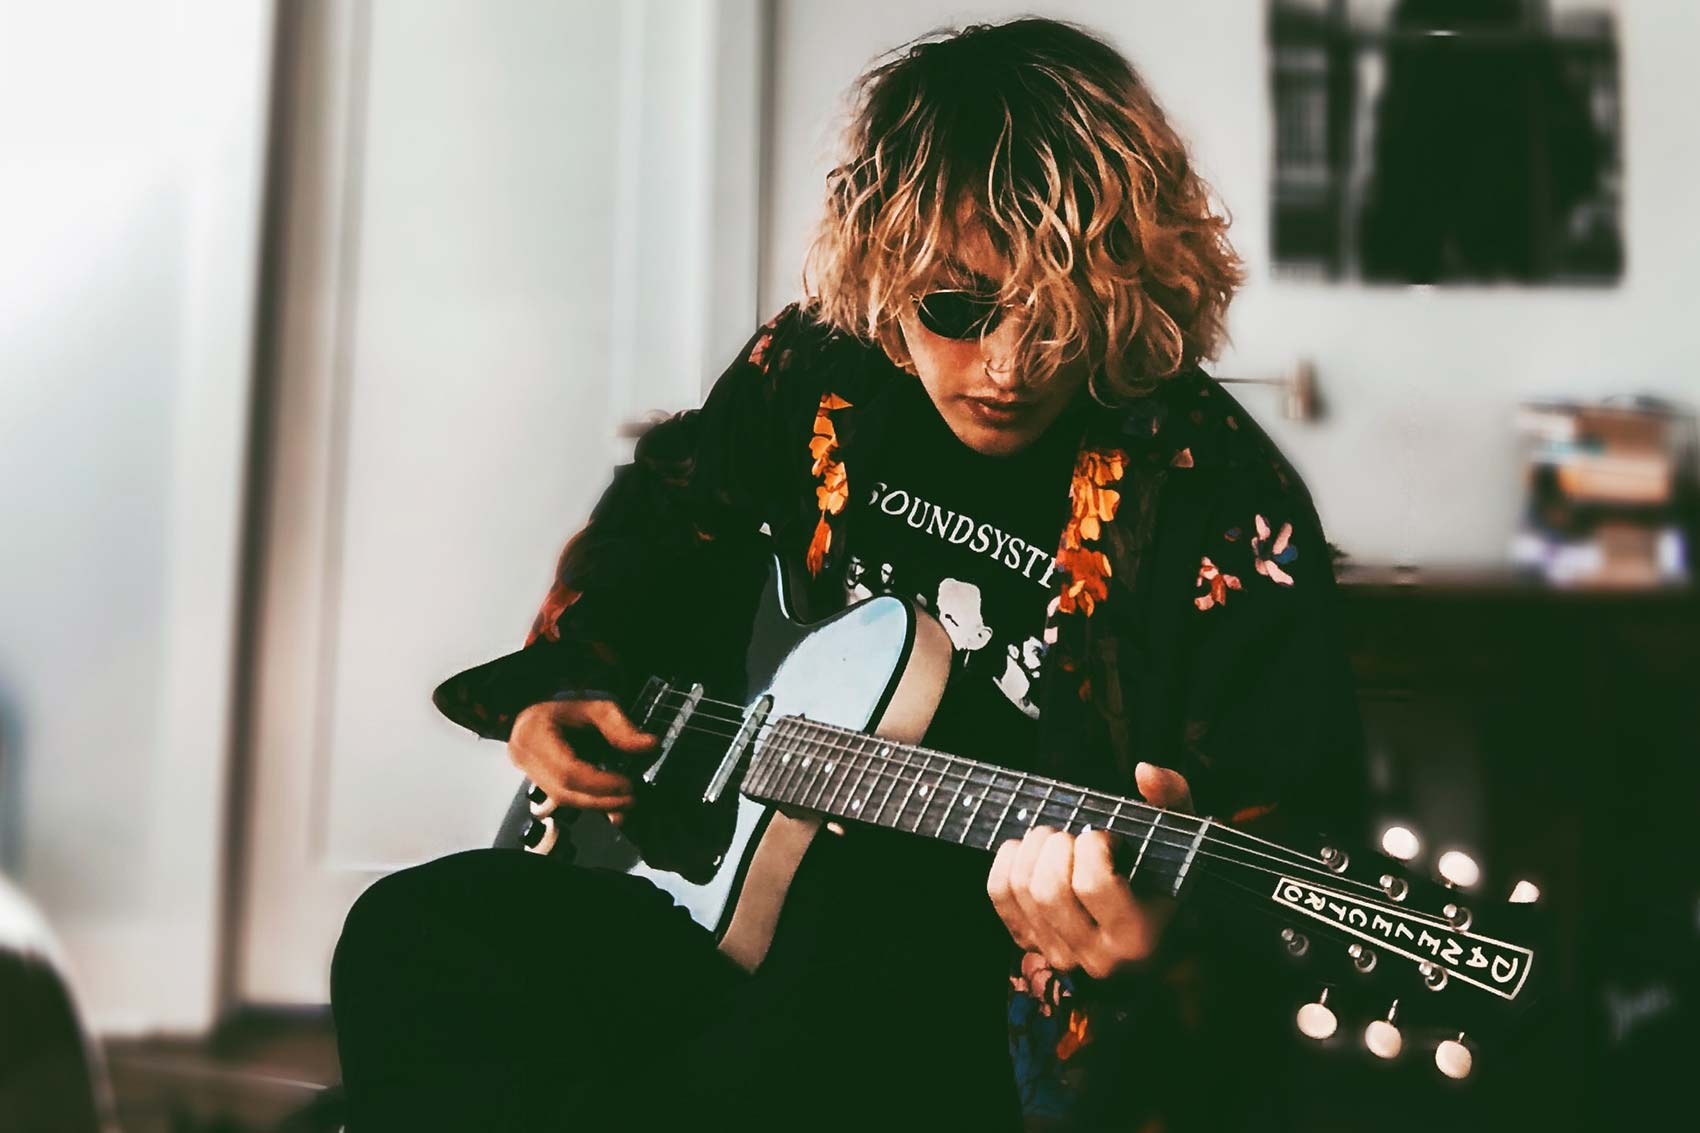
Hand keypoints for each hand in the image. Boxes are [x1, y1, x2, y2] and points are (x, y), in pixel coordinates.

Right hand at [508, 699, 655, 825]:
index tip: (627, 785)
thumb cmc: (567, 697)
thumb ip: (622, 727)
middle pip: (563, 791)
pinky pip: (561, 795)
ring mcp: (526, 768)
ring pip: (561, 798)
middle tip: (630, 800)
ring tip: (624, 802)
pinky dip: (586, 800)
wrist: (542, 696)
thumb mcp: (597, 705)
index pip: (568, 770)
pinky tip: (608, 801)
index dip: (600, 783)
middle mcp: (524, 755)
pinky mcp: (534, 776)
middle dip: (600, 800)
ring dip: (595, 804)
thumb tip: (650, 745)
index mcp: (535, 733)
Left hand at [988, 762, 1193, 980]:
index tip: (1108, 839)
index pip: (1092, 883)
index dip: (1094, 845)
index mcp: (1135, 936)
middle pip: (1049, 888)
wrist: (1155, 947)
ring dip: (1033, 847)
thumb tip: (1144, 771)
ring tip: (1057, 840)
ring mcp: (1057, 952)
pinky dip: (1008, 860)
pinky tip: (1032, 852)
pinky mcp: (1030, 942)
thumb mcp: (1184, 843)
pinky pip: (1000, 894)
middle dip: (1057, 844)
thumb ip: (1174, 800)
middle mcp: (1092, 955)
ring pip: (1022, 889)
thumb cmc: (1168, 886)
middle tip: (1076, 836)